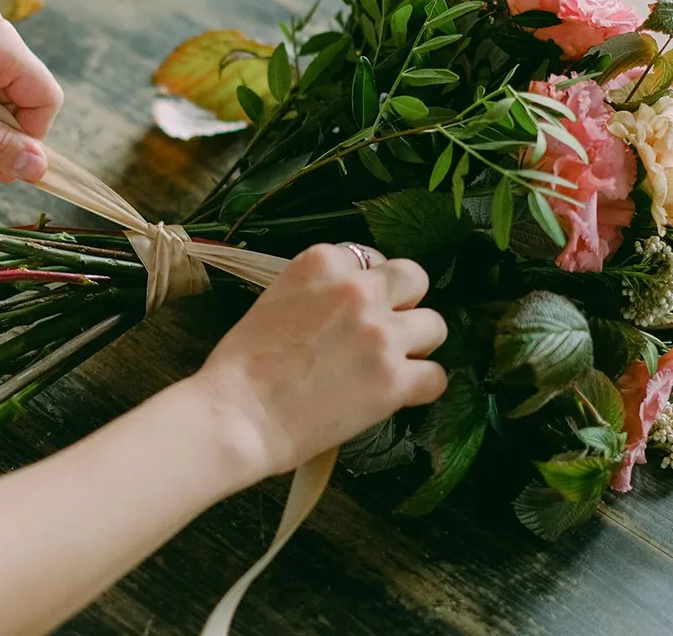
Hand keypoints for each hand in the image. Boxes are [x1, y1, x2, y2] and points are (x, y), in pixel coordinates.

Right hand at [194, 242, 447, 476]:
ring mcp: (380, 333)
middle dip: (404, 302)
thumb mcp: (277, 299)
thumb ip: (319, 291)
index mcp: (323, 263)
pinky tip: (399, 395)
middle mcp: (358, 290)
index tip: (357, 307)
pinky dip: (421, 387)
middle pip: (413, 278)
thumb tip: (346, 304)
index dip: (367, 285)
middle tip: (384, 329)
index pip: (369, 257)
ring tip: (393, 365)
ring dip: (418, 345)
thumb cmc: (242, 365)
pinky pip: (436, 376)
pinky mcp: (394, 379)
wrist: (237, 415)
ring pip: (435, 325)